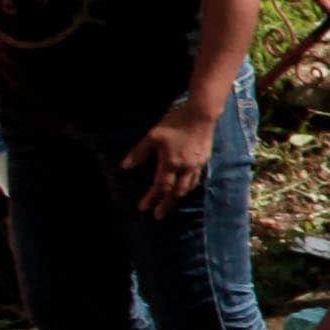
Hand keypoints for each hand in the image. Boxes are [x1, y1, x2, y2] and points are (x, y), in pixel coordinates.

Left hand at [122, 98, 219, 220]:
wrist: (201, 114)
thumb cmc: (175, 123)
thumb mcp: (153, 135)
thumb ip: (140, 152)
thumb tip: (125, 166)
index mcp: (171, 162)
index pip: (160, 186)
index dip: (151, 198)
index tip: (143, 208)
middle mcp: (185, 167)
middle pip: (176, 191)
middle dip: (166, 204)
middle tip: (159, 215)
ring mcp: (196, 164)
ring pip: (188, 186)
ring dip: (178, 197)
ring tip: (172, 202)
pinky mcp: (204, 159)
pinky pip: (196, 178)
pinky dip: (189, 186)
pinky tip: (186, 186)